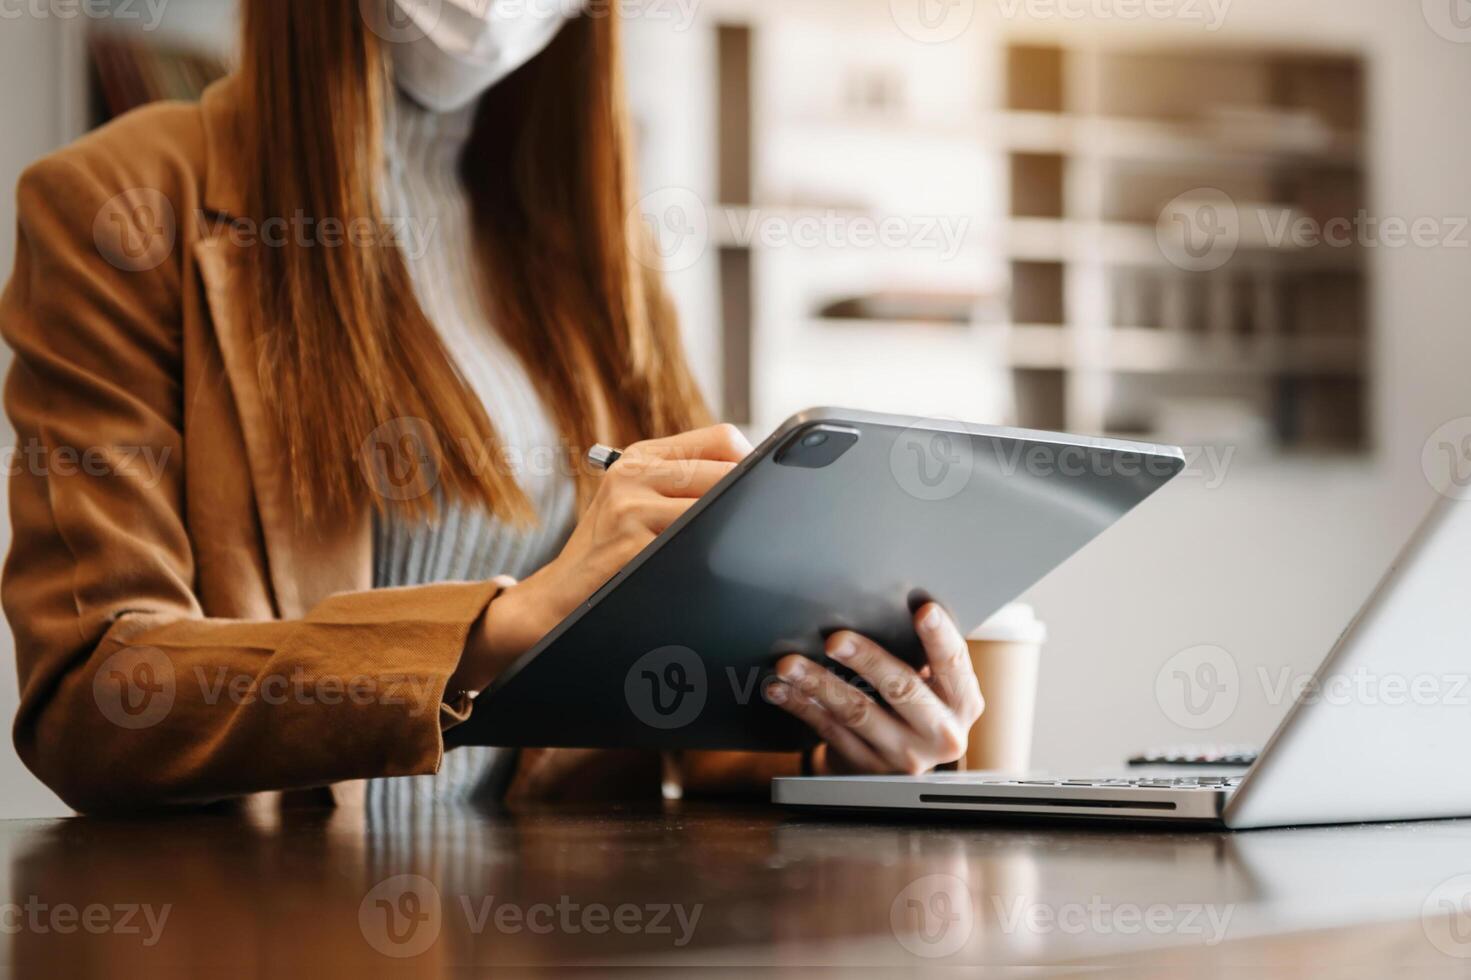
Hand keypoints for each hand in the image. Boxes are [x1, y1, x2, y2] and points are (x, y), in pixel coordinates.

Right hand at [450, 424, 752, 693]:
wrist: (557, 598)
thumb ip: (684, 485)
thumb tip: (757, 482)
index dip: (751, 462)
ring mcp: (630, 507)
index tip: (763, 489)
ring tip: (734, 552)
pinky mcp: (631, 544)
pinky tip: (706, 571)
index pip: (721, 438)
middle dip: (749, 501)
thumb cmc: (609, 555)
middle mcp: (633, 474)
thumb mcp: (636, 504)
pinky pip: (693, 543)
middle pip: (724, 472)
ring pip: (714, 507)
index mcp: (641, 457)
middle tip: (762, 527)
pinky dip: (709, 558)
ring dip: (731, 532)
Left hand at [766, 604, 983, 774]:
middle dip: (867, 660)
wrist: (903, 767)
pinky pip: (829, 731)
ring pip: (857, 713)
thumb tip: (883, 606)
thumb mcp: (934, 686)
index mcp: (963, 702)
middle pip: (902, 689)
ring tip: (790, 663)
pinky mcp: (869, 770)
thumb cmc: (917, 704)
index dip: (939, 635)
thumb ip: (921, 656)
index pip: (954, 662)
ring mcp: (905, 757)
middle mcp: (941, 734)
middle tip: (835, 639)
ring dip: (818, 683)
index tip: (923, 609)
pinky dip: (802, 706)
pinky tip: (781, 689)